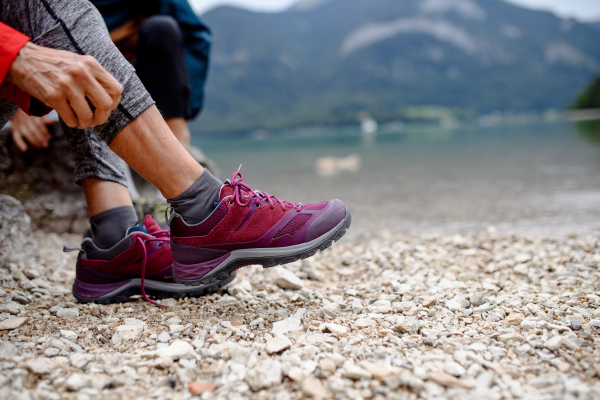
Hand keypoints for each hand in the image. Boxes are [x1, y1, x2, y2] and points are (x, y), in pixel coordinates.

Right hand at [5, 42, 122, 128]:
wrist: (22, 59)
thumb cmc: (55, 64)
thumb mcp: (78, 62)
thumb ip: (94, 76)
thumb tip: (112, 98)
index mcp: (90, 64)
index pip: (116, 90)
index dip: (114, 104)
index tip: (106, 108)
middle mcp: (81, 73)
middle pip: (106, 104)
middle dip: (102, 117)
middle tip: (95, 120)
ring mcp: (67, 84)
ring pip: (88, 115)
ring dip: (86, 124)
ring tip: (81, 122)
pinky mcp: (53, 95)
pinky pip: (71, 118)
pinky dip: (73, 123)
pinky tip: (70, 119)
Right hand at [10, 109, 50, 151]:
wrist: (15, 111)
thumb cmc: (30, 114)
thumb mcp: (38, 113)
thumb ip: (45, 119)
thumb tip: (52, 122)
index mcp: (33, 116)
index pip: (39, 124)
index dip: (44, 131)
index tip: (49, 137)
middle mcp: (26, 120)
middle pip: (34, 130)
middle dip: (40, 138)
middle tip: (45, 145)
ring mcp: (20, 125)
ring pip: (27, 134)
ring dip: (33, 141)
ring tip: (39, 146)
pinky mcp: (15, 130)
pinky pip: (16, 137)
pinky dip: (19, 143)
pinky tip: (24, 149)